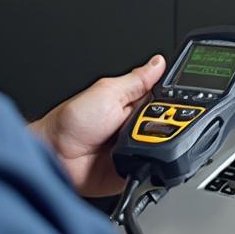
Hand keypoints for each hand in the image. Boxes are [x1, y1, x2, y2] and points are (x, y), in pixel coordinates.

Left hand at [31, 55, 165, 196]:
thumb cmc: (71, 122)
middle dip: (165, 123)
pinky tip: (141, 158)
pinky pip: (153, 168)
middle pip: (169, 123)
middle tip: (145, 122)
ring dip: (156, 144)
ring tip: (135, 141)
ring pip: (164, 146)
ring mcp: (136, 148)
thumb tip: (157, 63)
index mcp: (131, 103)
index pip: (163, 99)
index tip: (179, 98)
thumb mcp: (106, 92)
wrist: (55, 155)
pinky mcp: (135, 170)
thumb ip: (136, 80)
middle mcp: (135, 126)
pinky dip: (152, 165)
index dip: (173, 99)